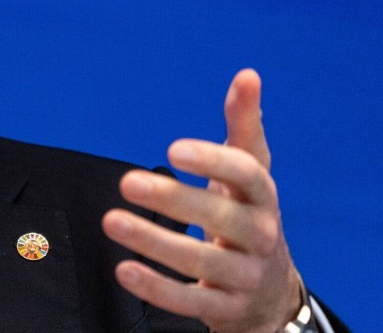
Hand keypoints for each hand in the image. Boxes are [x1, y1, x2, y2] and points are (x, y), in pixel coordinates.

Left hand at [101, 69, 301, 332]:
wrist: (271, 295)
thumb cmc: (249, 217)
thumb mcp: (250, 175)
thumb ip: (243, 126)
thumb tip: (247, 75)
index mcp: (263, 198)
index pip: (247, 175)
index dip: (213, 160)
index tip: (173, 148)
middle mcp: (261, 237)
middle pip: (222, 220)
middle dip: (174, 200)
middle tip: (127, 182)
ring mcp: (244, 277)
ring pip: (201, 263)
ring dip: (153, 242)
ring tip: (111, 220)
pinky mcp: (226, 311)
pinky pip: (191, 303)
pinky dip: (156, 288)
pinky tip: (123, 269)